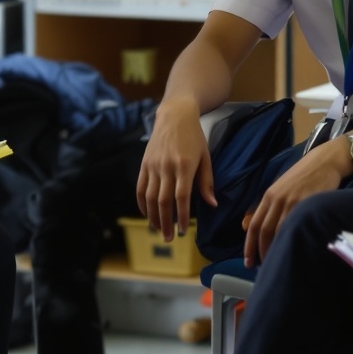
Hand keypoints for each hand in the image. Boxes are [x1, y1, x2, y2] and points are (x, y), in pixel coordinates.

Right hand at [137, 97, 213, 242]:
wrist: (175, 115)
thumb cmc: (194, 137)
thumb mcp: (205, 157)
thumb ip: (207, 182)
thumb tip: (212, 204)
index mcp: (184, 165)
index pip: (181, 197)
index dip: (182, 216)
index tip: (184, 230)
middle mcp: (166, 166)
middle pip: (163, 201)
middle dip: (166, 223)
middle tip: (170, 238)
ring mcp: (153, 165)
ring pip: (149, 197)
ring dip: (153, 217)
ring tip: (159, 230)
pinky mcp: (144, 164)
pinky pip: (140, 188)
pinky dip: (142, 204)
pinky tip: (147, 215)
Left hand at [240, 143, 346, 264]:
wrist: (324, 161)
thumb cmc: (305, 177)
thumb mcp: (283, 188)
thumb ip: (273, 206)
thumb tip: (262, 228)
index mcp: (269, 196)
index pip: (254, 226)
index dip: (249, 246)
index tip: (248, 261)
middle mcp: (278, 199)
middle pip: (264, 231)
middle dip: (261, 252)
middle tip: (261, 268)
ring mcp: (293, 202)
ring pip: (280, 232)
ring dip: (276, 250)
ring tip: (278, 263)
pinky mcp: (308, 203)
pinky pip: (298, 226)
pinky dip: (293, 240)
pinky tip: (294, 249)